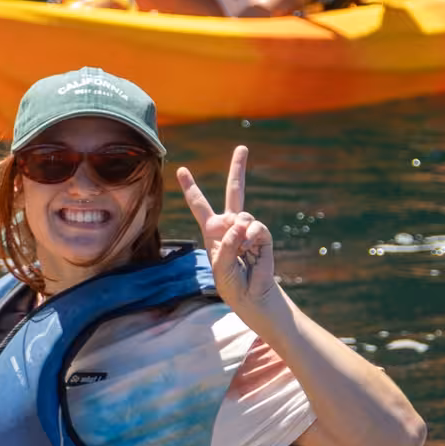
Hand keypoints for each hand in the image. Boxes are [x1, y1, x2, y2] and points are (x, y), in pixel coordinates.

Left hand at [178, 146, 278, 315]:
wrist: (252, 297)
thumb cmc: (231, 283)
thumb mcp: (220, 265)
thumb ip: (228, 244)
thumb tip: (242, 224)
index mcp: (213, 231)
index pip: (200, 205)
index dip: (191, 187)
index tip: (182, 169)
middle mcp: (230, 225)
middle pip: (235, 192)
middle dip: (238, 169)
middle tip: (242, 147)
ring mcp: (248, 229)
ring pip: (242, 215)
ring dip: (239, 234)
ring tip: (241, 253)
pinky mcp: (262, 236)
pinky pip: (256, 228)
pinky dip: (251, 238)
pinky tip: (251, 249)